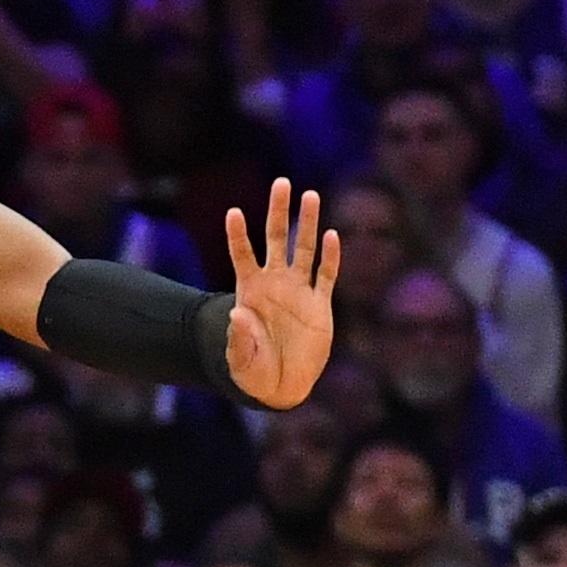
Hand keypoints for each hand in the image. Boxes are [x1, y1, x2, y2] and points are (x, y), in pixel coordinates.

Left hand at [224, 178, 339, 409]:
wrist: (280, 384)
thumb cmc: (253, 369)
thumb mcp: (240, 357)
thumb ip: (239, 337)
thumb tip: (238, 314)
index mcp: (250, 290)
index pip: (243, 254)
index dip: (238, 234)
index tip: (233, 212)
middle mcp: (275, 283)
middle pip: (277, 238)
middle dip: (279, 211)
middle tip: (282, 182)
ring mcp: (299, 291)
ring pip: (305, 249)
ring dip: (308, 223)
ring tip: (309, 194)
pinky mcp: (320, 306)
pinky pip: (326, 276)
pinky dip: (331, 257)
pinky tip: (333, 235)